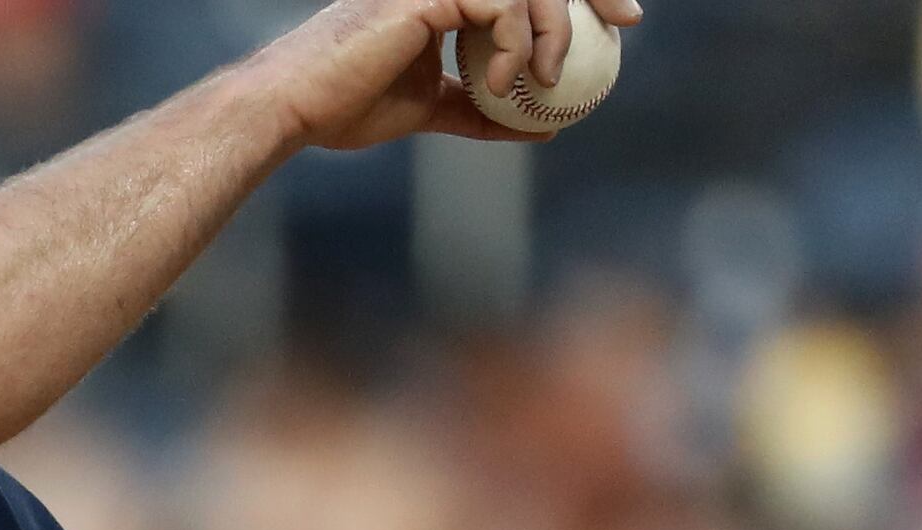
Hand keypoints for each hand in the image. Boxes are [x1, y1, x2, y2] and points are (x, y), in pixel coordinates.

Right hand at [252, 0, 644, 152]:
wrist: (295, 108)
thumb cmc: (344, 107)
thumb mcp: (426, 109)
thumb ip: (477, 109)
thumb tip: (536, 126)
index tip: (617, 20)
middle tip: (627, 19)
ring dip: (552, 30)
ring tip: (546, 81)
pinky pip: (498, 5)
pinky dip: (512, 45)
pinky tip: (503, 81)